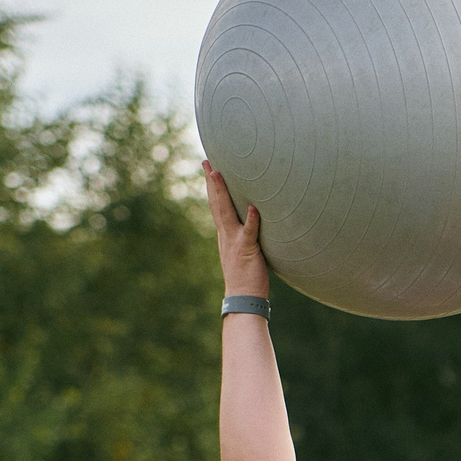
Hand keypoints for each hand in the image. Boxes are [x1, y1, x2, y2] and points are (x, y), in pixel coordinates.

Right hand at [202, 161, 269, 295]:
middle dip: (211, 181)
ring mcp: (234, 242)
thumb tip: (254, 221)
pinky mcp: (247, 251)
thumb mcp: (244, 251)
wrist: (242, 299)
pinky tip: (253, 208)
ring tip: (218, 173)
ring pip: (226, 212)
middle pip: (216, 203)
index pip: (216, 205)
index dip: (212, 187)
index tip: (209, 168)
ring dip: (222, 192)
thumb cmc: (247, 277)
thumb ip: (246, 234)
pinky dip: (251, 220)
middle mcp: (226, 235)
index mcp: (225, 234)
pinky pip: (249, 233)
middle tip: (206, 160)